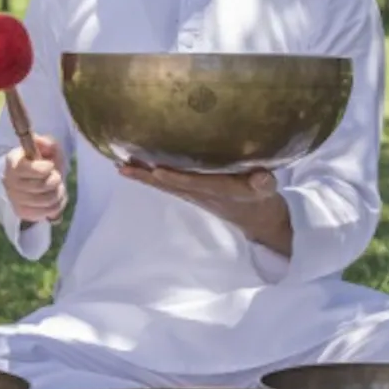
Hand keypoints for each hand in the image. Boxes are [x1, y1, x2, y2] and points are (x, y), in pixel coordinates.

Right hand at [3, 134, 67, 223]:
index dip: (46, 168)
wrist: (34, 178)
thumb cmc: (41, 161)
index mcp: (12, 162)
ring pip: (47, 200)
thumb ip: (47, 142)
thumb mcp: (45, 147)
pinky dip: (57, 205)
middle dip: (55, 180)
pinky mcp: (22, 212)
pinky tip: (54, 197)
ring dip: (58, 192)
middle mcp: (8, 181)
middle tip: (55, 176)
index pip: (29, 169)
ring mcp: (14, 199)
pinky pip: (47, 212)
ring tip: (57, 186)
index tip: (50, 165)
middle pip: (41, 186)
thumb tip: (45, 144)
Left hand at [118, 161, 291, 255]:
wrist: (259, 221)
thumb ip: (264, 184)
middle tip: (122, 168)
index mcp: (219, 190)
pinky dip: (150, 177)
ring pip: (165, 185)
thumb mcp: (267, 191)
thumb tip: (262, 177)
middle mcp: (201, 194)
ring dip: (143, 177)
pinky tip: (135, 169)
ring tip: (120, 167)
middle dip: (147, 177)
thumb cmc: (262, 200)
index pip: (195, 183)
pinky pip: (168, 184)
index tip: (157, 171)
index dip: (176, 178)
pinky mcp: (193, 192)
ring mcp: (195, 194)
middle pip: (170, 185)